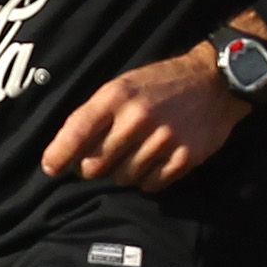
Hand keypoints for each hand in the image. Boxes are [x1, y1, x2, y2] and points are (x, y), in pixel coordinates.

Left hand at [40, 46, 246, 191]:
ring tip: (136, 154)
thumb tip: (67, 154)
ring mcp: (163, 139)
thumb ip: (96, 115)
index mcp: (117, 96)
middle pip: (96, 166)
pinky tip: (155, 161)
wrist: (215, 82)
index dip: (58, 155)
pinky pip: (151, 185)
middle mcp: (138, 117)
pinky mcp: (185, 157)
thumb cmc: (162, 84)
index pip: (76, 132)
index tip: (51, 168)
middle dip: (93, 168)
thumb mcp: (124, 85)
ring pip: (123, 178)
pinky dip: (148, 179)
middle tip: (104, 158)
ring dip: (124, 172)